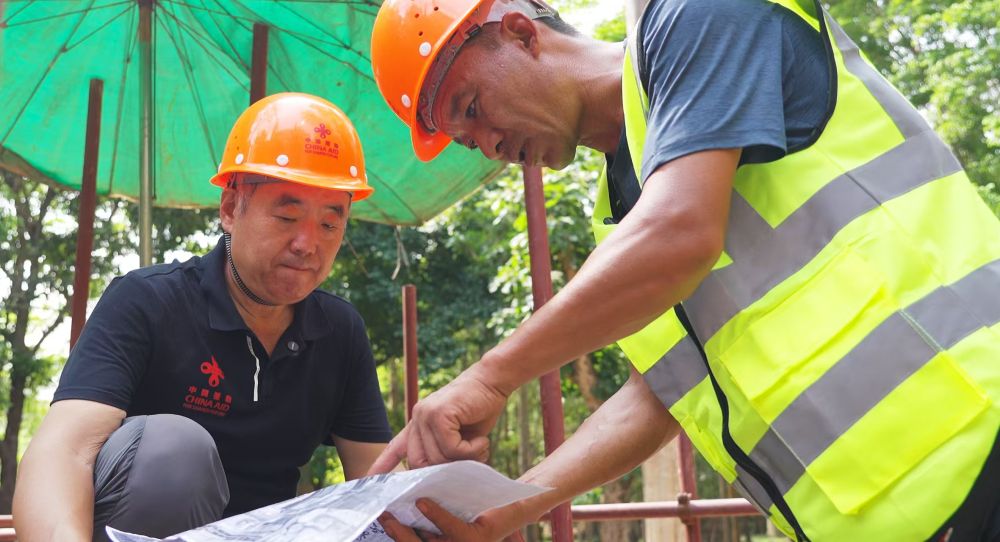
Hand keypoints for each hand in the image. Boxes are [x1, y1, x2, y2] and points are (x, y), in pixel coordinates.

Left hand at [368, 368, 509, 472]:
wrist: (492, 380)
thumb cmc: (479, 409)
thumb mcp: (459, 435)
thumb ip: (445, 450)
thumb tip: (441, 477)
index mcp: (418, 423)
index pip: (396, 447)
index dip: (382, 464)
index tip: (368, 479)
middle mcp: (417, 418)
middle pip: (420, 463)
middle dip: (446, 469)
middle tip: (470, 459)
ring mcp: (425, 415)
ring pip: (437, 458)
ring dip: (464, 459)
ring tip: (479, 446)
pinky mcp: (438, 414)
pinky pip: (451, 449)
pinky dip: (470, 450)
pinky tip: (481, 440)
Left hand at [379, 498, 526, 541]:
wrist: (513, 510)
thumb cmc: (513, 501)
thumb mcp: (514, 500)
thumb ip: (517, 499)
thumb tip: (538, 491)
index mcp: (482, 539)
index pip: (458, 536)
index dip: (439, 521)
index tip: (423, 502)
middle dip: (406, 536)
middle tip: (388, 515)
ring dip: (400, 534)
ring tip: (384, 515)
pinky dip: (405, 532)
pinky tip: (393, 517)